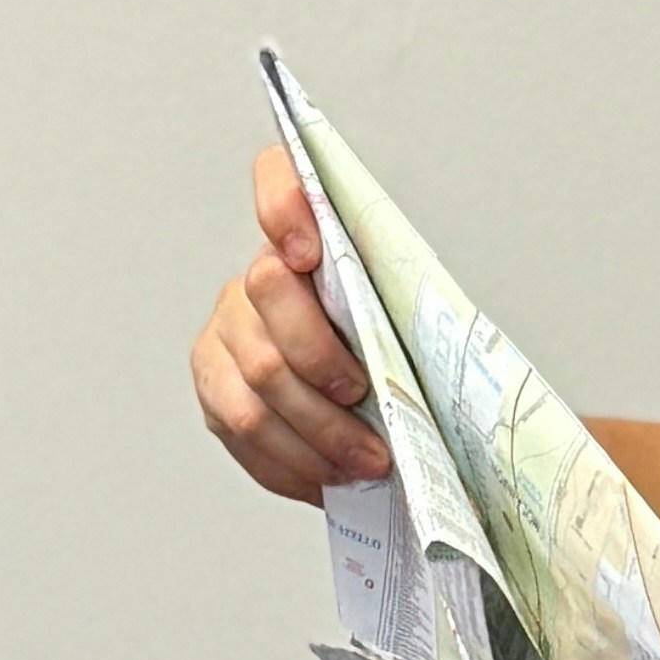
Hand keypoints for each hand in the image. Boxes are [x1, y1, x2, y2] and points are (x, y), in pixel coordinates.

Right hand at [189, 145, 393, 504]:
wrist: (364, 415)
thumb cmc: (393, 360)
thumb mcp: (408, 325)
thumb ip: (403, 307)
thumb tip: (445, 331)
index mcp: (306, 244)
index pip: (280, 183)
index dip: (283, 206)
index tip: (307, 251)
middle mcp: (253, 280)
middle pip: (266, 296)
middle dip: (321, 358)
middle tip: (367, 399)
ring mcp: (226, 333)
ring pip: (256, 381)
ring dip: (318, 432)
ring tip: (367, 462)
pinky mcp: (213, 388)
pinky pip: (241, 431)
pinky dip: (292, 463)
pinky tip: (329, 476)